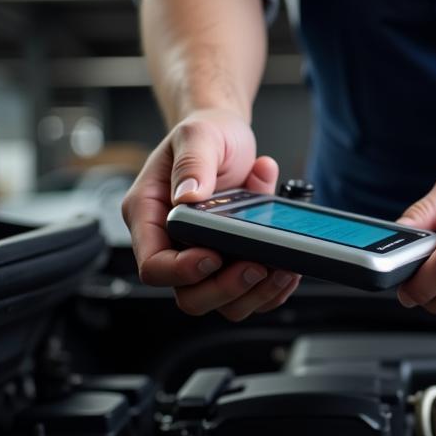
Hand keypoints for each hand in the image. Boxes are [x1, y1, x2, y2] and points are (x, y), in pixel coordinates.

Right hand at [121, 108, 300, 319]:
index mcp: (149, 215)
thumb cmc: (207, 133)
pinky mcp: (231, 261)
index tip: (213, 256)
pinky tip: (286, 267)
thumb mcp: (199, 135)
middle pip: (189, 295)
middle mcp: (172, 243)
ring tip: (280, 266)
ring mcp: (202, 256)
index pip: (153, 265)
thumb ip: (193, 163)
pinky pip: (247, 294)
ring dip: (254, 293)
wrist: (229, 135)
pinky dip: (271, 290)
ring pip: (221, 302)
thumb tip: (188, 195)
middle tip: (255, 266)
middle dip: (224, 289)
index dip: (182, 271)